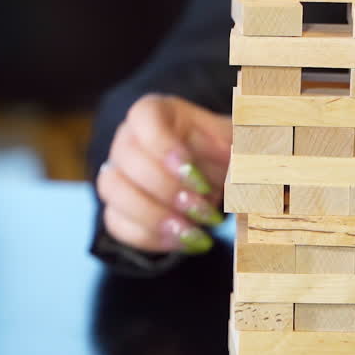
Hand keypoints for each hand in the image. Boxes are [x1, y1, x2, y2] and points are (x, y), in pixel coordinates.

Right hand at [96, 95, 232, 254]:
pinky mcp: (116, 208)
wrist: (210, 177)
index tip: (193, 171)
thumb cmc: (220, 152)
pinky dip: (151, 238)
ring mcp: (117, 173)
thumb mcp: (236, 143)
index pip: (144, 116)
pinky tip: (183, 241)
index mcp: (156, 113)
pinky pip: (117, 223)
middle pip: (126, 157)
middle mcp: (128, 139)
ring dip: (154, 216)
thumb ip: (240, 148)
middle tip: (203, 210)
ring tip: (193, 233)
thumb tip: (236, 164)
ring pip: (114, 191)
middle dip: (166, 189)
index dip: (164, 145)